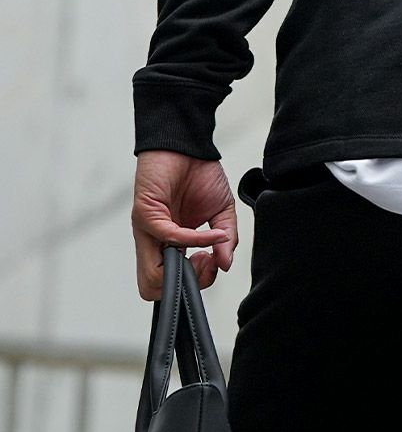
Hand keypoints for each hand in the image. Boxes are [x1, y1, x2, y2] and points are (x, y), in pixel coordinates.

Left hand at [132, 149, 237, 300]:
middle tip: (209, 263)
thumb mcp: (221, 212)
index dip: (196, 281)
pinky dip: (194, 238)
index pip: (171, 282)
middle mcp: (154, 241)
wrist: (188, 144)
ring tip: (208, 254)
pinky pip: (168, 236)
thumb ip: (225, 239)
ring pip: (150, 274)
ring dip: (186, 270)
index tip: (215, 262)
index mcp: (169, 244)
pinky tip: (213, 232)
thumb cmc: (199, 174)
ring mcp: (147, 230)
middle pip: (152, 287)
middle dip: (189, 283)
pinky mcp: (145, 213)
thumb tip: (226, 264)